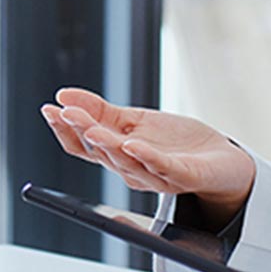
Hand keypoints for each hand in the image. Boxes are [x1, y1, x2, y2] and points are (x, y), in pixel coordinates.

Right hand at [41, 87, 256, 222]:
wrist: (221, 162)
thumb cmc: (176, 144)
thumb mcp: (135, 121)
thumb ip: (101, 112)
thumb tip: (64, 95)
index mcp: (118, 155)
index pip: (84, 146)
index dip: (65, 130)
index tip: (49, 110)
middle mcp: (132, 169)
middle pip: (101, 152)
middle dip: (81, 131)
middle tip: (65, 113)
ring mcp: (157, 175)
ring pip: (126, 162)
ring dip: (107, 144)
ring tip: (92, 127)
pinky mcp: (183, 176)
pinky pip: (162, 168)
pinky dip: (146, 156)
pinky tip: (134, 143)